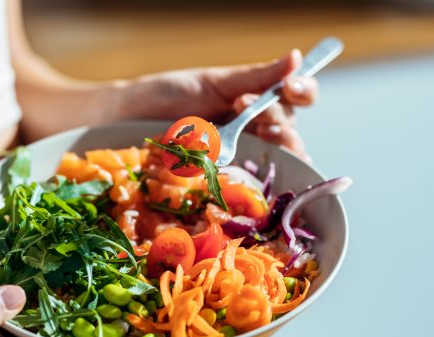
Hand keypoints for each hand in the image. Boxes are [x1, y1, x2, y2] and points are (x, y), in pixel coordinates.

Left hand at [118, 49, 316, 160]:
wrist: (130, 117)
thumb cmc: (169, 95)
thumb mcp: (214, 82)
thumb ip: (254, 76)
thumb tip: (294, 57)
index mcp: (254, 102)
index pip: (294, 98)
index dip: (302, 91)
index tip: (289, 87)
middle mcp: (253, 130)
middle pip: (289, 129)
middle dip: (279, 118)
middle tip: (253, 110)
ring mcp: (240, 155)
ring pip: (278, 157)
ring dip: (279, 144)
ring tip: (262, 132)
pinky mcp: (224, 178)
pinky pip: (253, 183)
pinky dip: (265, 179)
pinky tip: (267, 173)